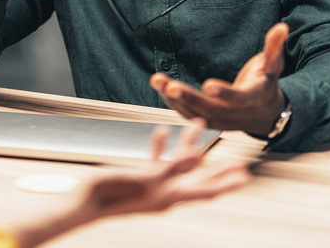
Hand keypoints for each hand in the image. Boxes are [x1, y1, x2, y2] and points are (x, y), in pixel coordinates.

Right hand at [74, 119, 249, 218]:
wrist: (83, 203)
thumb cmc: (111, 193)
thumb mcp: (145, 178)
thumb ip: (173, 168)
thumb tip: (200, 159)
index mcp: (168, 196)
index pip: (206, 190)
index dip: (227, 181)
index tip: (245, 174)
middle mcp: (164, 192)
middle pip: (199, 179)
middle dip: (218, 168)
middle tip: (238, 160)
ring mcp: (152, 185)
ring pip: (177, 164)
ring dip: (188, 144)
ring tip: (198, 125)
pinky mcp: (137, 177)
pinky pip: (154, 159)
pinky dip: (160, 145)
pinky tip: (160, 132)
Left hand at [151, 22, 289, 137]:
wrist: (265, 113)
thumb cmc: (266, 85)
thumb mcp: (273, 65)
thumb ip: (274, 47)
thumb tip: (282, 26)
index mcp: (251, 99)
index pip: (237, 98)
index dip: (224, 92)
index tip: (208, 84)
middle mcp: (234, 114)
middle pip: (209, 109)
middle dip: (188, 97)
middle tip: (170, 85)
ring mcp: (220, 121)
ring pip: (194, 113)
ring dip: (173, 98)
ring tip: (157, 80)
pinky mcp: (208, 122)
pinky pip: (188, 114)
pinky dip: (173, 103)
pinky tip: (160, 87)